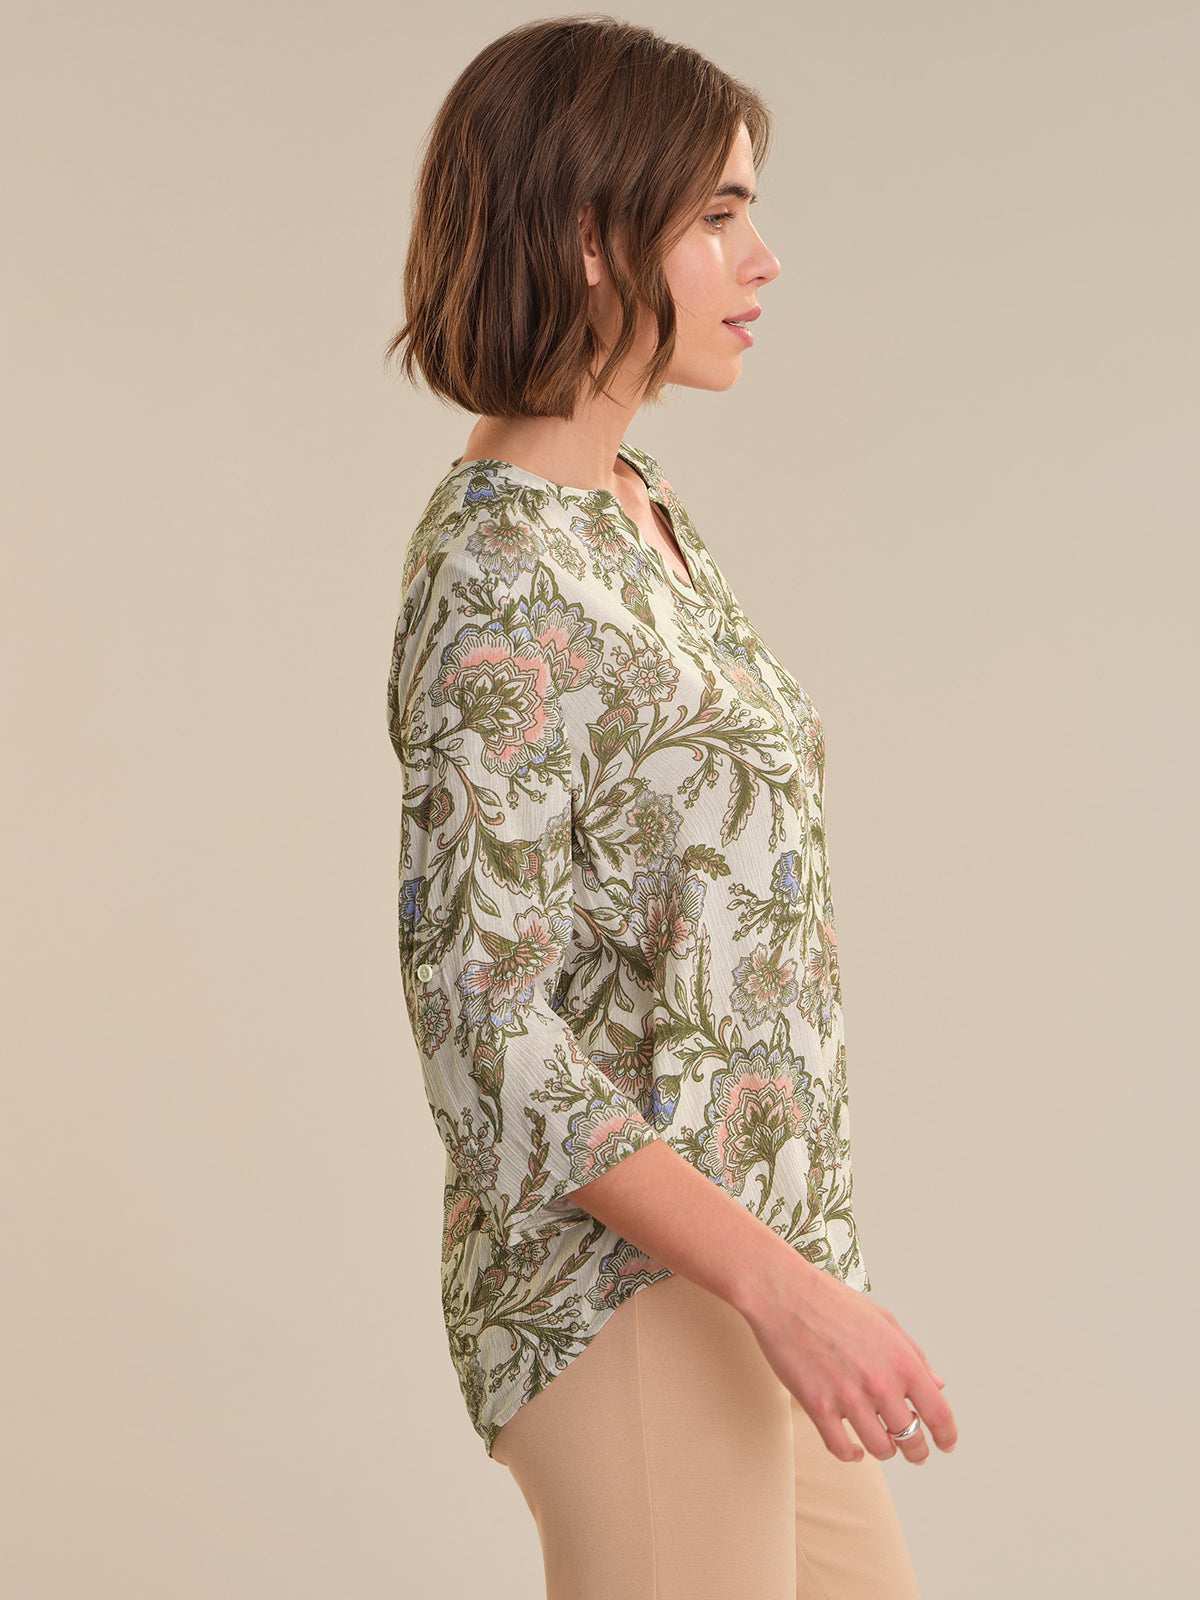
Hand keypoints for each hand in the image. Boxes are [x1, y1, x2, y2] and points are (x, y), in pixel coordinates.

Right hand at [740, 1254, 957, 1464]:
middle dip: (917, 1451)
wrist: (785, 1294)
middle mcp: (880, 1383)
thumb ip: (914, 1354)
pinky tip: (854, 1450)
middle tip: (915, 1453)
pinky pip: (841, 1448)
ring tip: (883, 1445)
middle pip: (911, 1438)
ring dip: (886, 1451)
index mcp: (902, 1360)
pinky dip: (851, 1455)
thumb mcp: (885, 1320)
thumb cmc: (833, 1301)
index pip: (938, 1413)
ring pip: (880, 1448)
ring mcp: (849, 1397)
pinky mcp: (818, 1406)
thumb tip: (937, 1384)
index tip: (945, 1444)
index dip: (946, 1436)